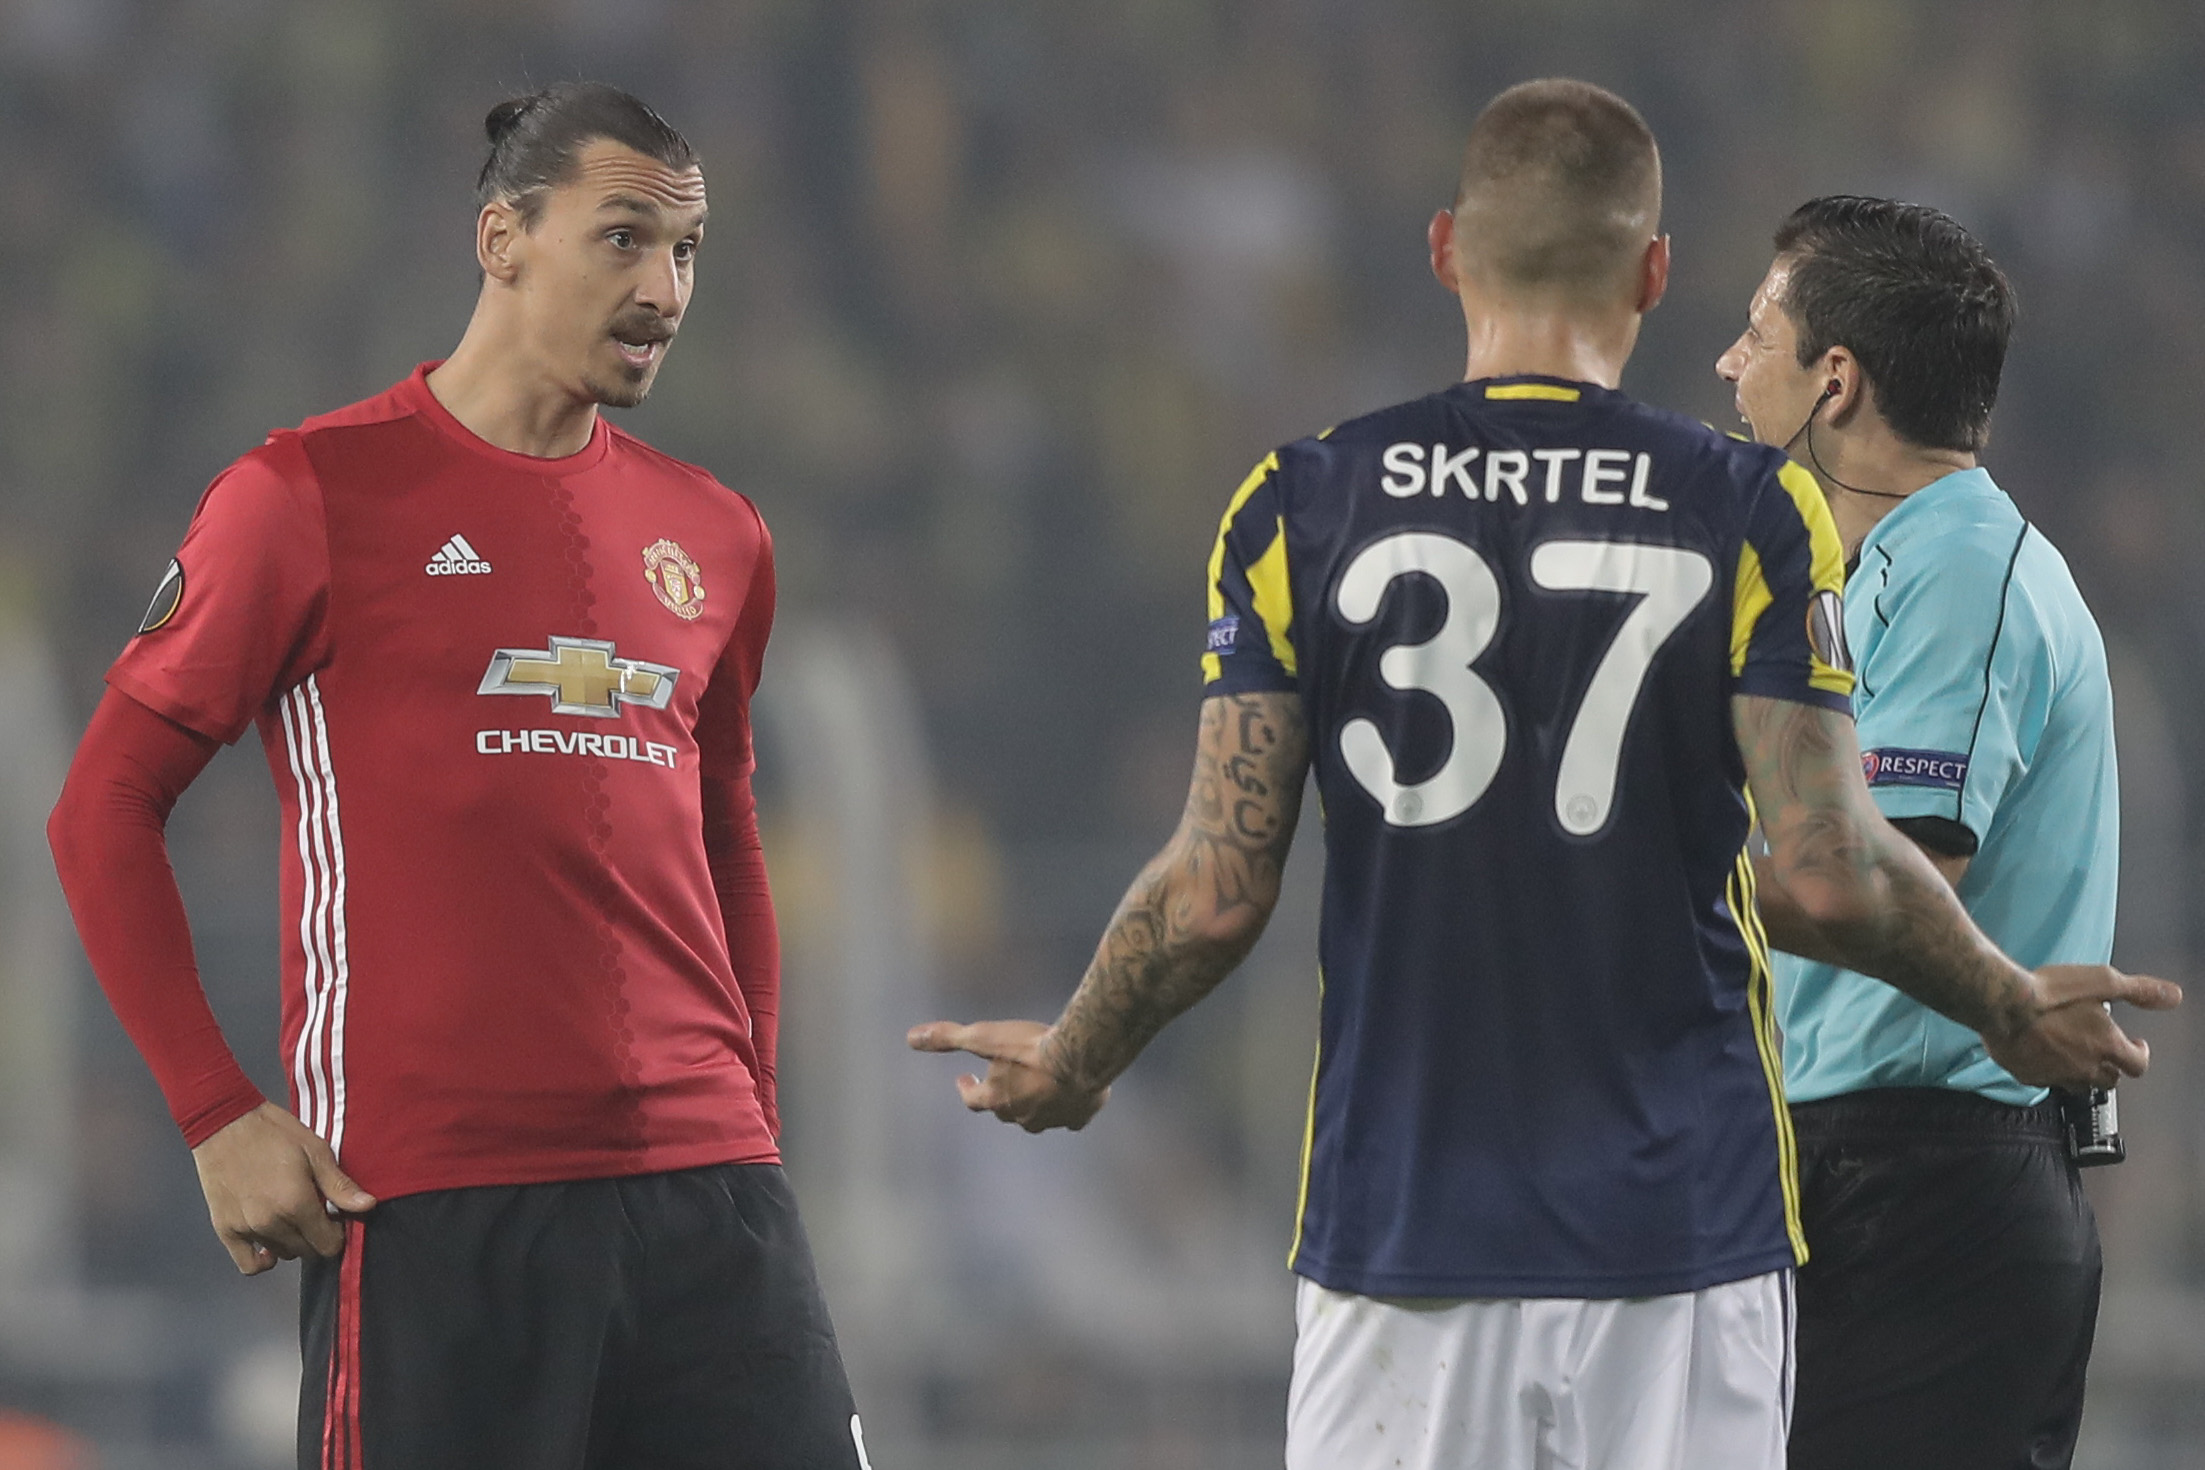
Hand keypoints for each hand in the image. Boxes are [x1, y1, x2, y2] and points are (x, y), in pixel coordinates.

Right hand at [191, 1102, 375, 1274]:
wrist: (225, 1123)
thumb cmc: (273, 1132)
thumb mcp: (315, 1151)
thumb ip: (340, 1185)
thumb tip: (368, 1206)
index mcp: (296, 1204)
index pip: (328, 1245)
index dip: (337, 1233)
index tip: (335, 1218)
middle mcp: (271, 1223)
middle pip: (307, 1252)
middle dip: (317, 1237)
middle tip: (315, 1213)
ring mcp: (246, 1229)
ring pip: (282, 1254)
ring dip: (293, 1242)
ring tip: (292, 1216)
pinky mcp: (225, 1229)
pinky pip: (247, 1265)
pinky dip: (262, 1260)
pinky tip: (270, 1245)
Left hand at [906, 1019, 1110, 1132]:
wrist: (1080, 1058)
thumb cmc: (1030, 1047)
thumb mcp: (984, 1037)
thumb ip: (948, 1037)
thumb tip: (910, 1037)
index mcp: (996, 1099)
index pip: (973, 1100)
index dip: (967, 1089)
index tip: (963, 1080)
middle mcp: (1020, 1117)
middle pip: (1003, 1111)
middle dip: (999, 1098)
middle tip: (1000, 1083)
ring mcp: (1050, 1121)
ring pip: (1035, 1118)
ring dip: (1031, 1105)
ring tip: (1036, 1089)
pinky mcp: (1077, 1118)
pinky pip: (1068, 1119)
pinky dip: (1066, 1111)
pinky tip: (1070, 1102)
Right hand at [1985, 965, 2182, 1090]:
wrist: (2001, 1004)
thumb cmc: (2048, 993)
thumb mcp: (2101, 981)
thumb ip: (2138, 990)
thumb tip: (2172, 996)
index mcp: (2106, 1046)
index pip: (2137, 1066)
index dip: (2140, 1056)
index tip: (2135, 1047)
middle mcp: (2085, 1066)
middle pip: (2110, 1081)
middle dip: (2112, 1068)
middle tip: (2105, 1053)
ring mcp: (2056, 1075)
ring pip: (2080, 1085)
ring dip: (2084, 1074)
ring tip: (2077, 1057)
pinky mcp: (2029, 1076)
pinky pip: (2047, 1081)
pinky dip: (2051, 1071)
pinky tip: (2044, 1055)